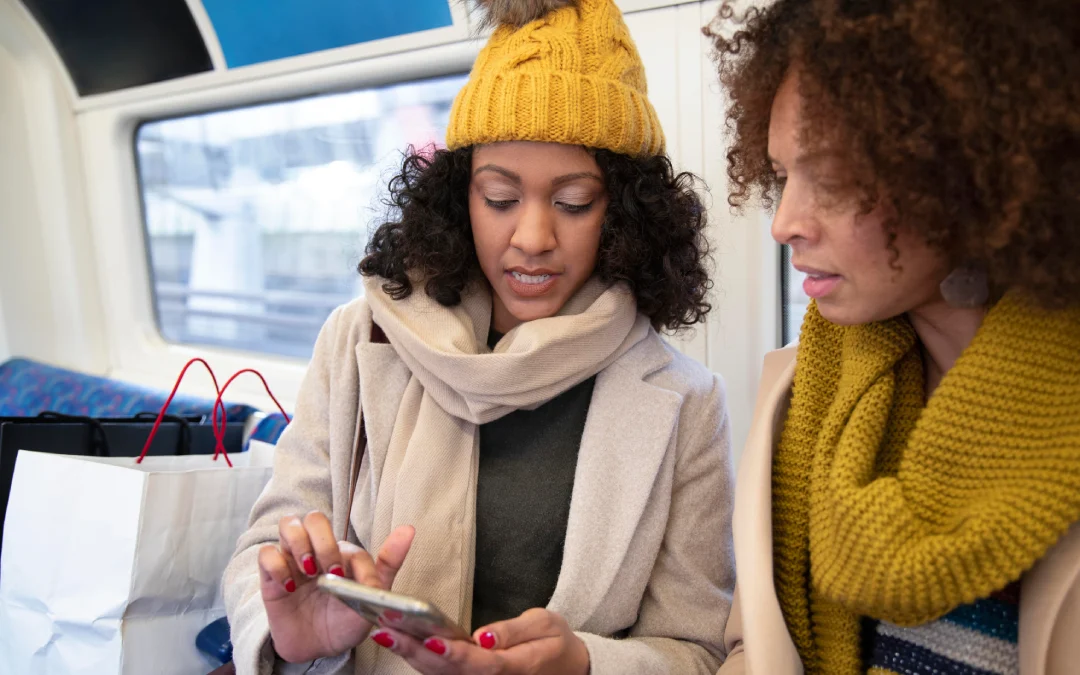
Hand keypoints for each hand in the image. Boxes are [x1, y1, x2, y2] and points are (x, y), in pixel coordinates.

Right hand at [258, 512, 414, 662]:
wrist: (317, 649)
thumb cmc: (345, 621)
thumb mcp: (370, 598)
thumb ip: (388, 564)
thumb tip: (409, 529)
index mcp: (342, 554)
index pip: (346, 541)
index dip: (352, 561)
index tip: (356, 586)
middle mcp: (316, 551)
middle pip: (314, 518)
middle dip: (323, 542)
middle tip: (328, 572)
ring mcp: (293, 561)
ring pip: (288, 524)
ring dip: (299, 543)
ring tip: (308, 571)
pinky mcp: (271, 576)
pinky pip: (266, 553)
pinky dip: (277, 566)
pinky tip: (289, 586)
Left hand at [370, 607, 589, 674]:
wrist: (566, 667)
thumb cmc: (556, 643)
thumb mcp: (547, 626)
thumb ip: (515, 630)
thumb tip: (484, 636)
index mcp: (513, 667)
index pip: (479, 663)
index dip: (454, 654)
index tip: (431, 639)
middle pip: (448, 672)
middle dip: (415, 651)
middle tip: (388, 628)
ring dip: (409, 654)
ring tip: (385, 630)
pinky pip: (439, 673)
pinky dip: (416, 657)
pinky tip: (399, 639)